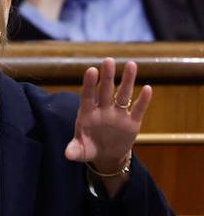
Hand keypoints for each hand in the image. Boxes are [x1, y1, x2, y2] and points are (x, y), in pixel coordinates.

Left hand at [64, 58, 150, 181]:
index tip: (91, 70)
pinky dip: (143, 100)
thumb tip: (67, 155)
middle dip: (107, 76)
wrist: (106, 155)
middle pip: (105, 91)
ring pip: (123, 95)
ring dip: (127, 81)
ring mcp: (118, 115)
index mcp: (87, 114)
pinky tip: (148, 88)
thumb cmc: (89, 148)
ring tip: (131, 64)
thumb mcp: (80, 151)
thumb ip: (74, 151)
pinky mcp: (132, 122)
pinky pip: (138, 109)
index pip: (87, 96)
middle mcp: (103, 110)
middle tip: (108, 60)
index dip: (89, 84)